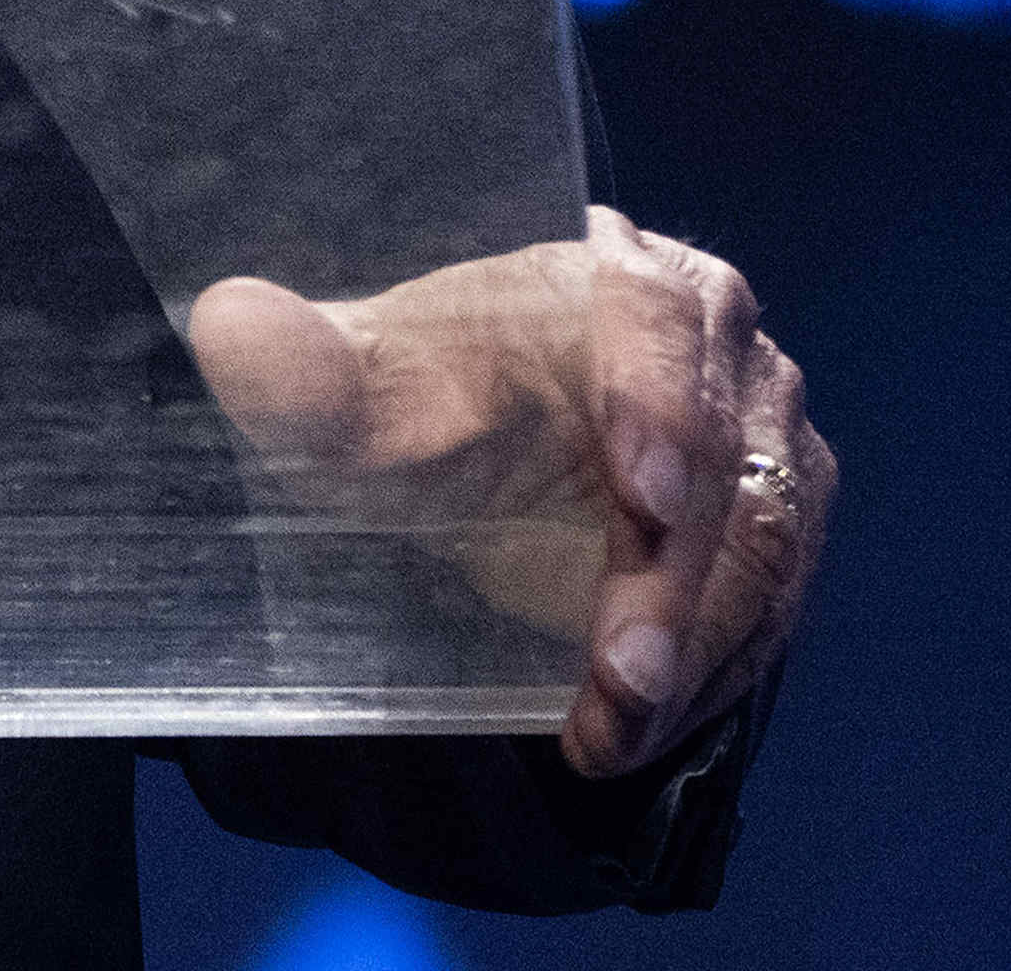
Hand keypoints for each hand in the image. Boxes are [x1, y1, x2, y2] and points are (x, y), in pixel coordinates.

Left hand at [184, 206, 829, 778]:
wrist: (477, 459)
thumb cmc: (424, 406)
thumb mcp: (358, 395)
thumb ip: (302, 369)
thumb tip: (228, 330)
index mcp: (629, 276)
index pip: (661, 321)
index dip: (662, 405)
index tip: (645, 498)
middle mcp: (724, 351)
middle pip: (726, 465)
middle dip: (672, 584)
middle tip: (618, 676)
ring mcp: (767, 444)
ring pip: (761, 557)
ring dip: (691, 659)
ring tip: (608, 729)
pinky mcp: (782, 532)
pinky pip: (767, 617)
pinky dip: (700, 686)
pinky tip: (625, 734)